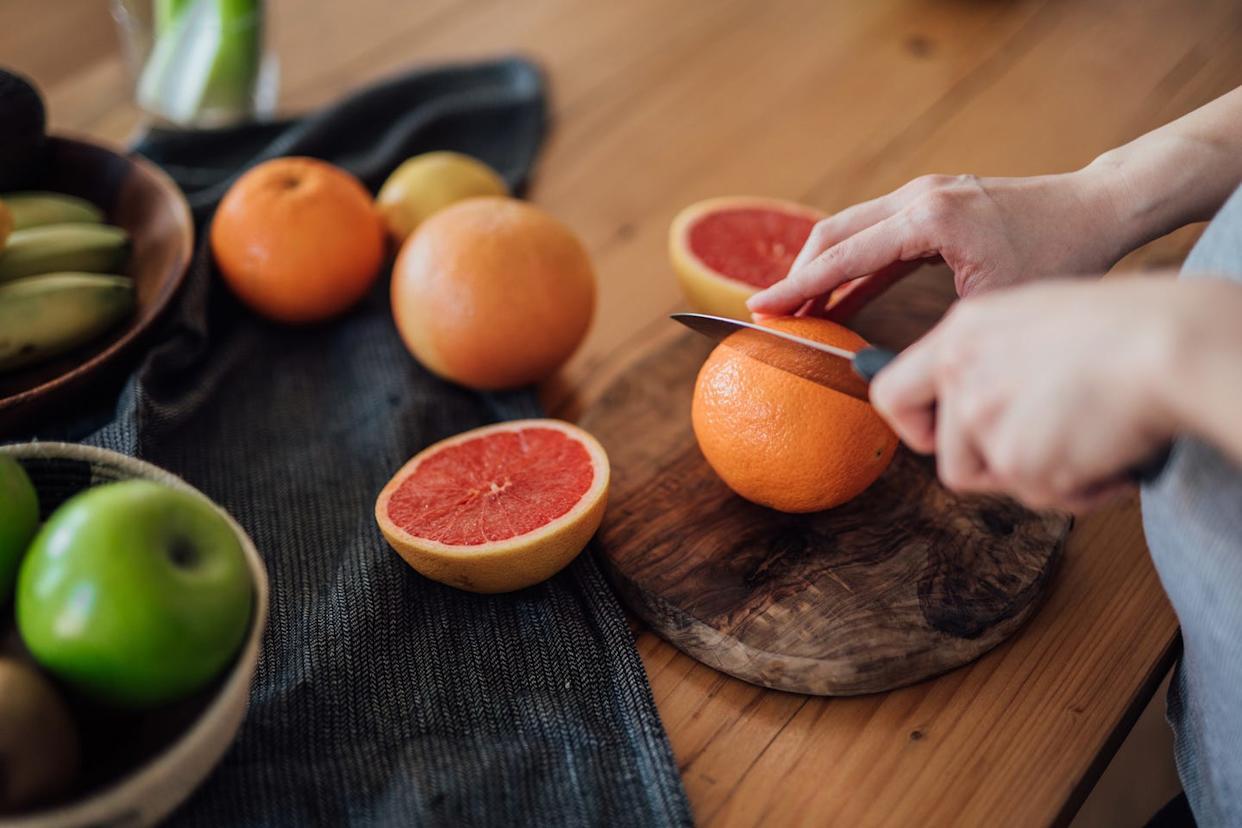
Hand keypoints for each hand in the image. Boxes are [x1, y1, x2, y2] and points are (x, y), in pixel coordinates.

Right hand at [747, 170, 1127, 315]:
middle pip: (834, 232)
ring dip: (822, 268)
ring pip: (850, 229)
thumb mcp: (993, 304)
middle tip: (770, 313)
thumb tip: (893, 369)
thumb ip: (935, 330)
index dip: (797, 286)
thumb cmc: (1057, 255)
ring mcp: (924, 193)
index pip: (843, 254)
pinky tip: (839, 297)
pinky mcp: (932, 201)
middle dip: (798, 275)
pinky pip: (876, 233)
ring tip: (798, 310)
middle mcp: (919, 196)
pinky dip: (852, 264)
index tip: (760, 308)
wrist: (1095, 207)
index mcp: (929, 218)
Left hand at [869, 277, 1187, 512]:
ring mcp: (983, 419)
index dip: (913, 427)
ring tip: (1090, 438)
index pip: (891, 394)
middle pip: (949, 459)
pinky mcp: (1017, 459)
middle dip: (997, 466)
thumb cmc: (1126, 326)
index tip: (937, 438)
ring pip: (998, 481)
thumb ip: (993, 358)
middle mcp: (961, 376)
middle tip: (1049, 444)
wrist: (1168, 344)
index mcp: (961, 334)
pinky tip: (1112, 450)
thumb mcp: (1035, 321)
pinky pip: (1044, 497)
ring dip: (1041, 475)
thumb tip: (971, 400)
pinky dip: (1082, 487)